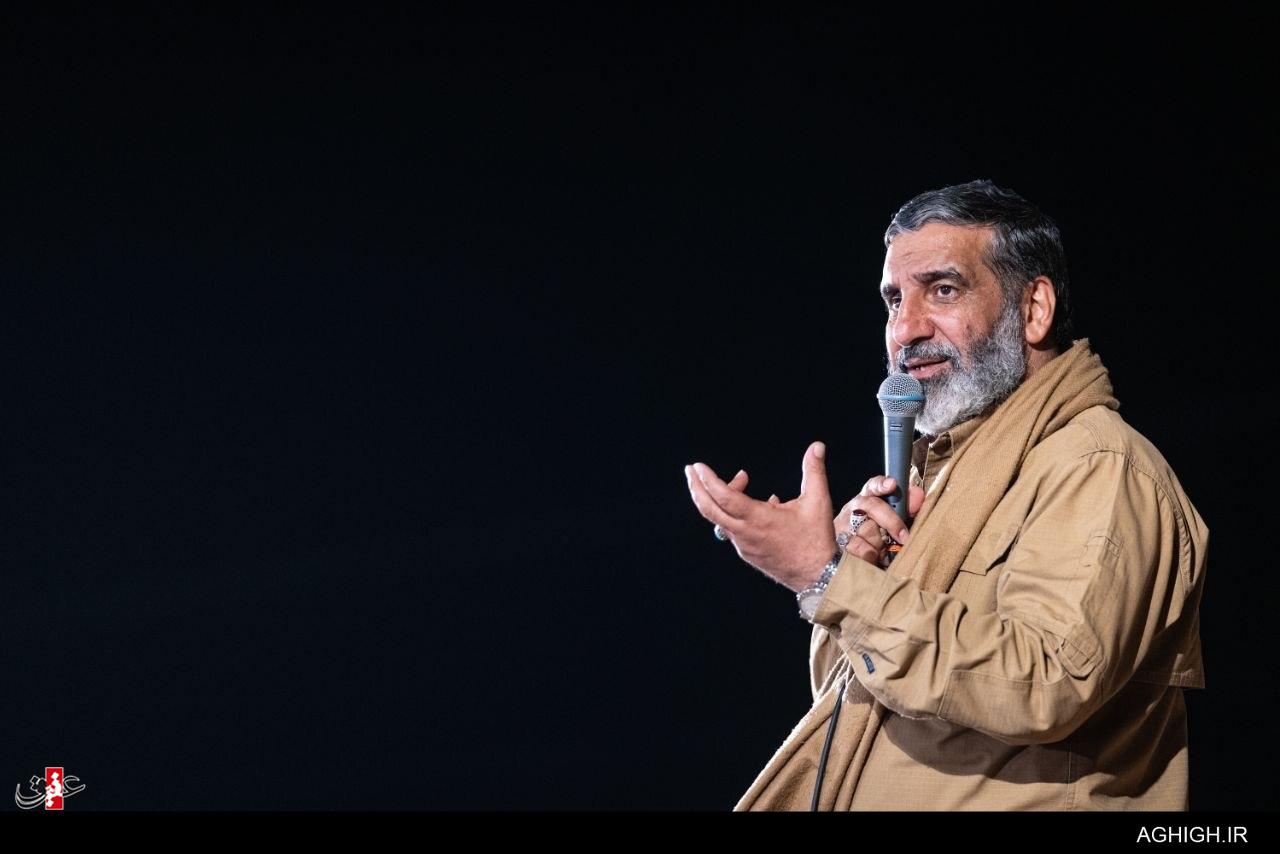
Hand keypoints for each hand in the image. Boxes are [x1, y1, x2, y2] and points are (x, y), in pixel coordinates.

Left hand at [684, 441, 837, 592]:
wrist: (817, 576)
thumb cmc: (816, 539)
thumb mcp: (818, 501)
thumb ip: (814, 471)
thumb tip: (817, 446)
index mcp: (758, 519)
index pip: (724, 497)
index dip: (708, 480)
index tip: (698, 466)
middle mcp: (745, 533)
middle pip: (709, 510)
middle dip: (697, 488)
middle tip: (690, 470)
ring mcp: (743, 545)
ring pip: (721, 518)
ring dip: (722, 498)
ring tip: (741, 479)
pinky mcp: (747, 552)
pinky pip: (732, 528)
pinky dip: (735, 513)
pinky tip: (755, 503)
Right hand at [833, 476, 924, 567]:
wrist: (847, 560)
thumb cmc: (876, 539)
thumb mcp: (892, 523)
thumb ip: (906, 509)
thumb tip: (919, 495)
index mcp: (867, 499)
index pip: (874, 486)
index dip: (882, 484)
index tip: (892, 484)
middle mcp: (853, 508)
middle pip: (872, 506)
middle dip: (891, 522)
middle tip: (904, 537)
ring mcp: (843, 525)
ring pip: (866, 531)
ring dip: (879, 544)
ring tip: (882, 551)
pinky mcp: (837, 542)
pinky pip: (858, 550)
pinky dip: (870, 557)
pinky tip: (872, 560)